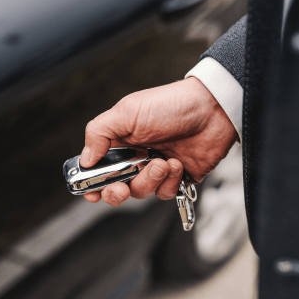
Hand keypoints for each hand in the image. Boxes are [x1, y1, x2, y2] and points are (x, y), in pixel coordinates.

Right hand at [80, 77, 237, 205]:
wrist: (213, 109)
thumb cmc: (171, 105)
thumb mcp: (127, 111)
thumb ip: (99, 133)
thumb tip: (85, 159)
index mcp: (120, 141)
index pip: (98, 168)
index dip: (92, 183)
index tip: (91, 192)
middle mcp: (136, 156)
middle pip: (116, 187)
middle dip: (116, 192)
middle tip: (121, 187)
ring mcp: (157, 168)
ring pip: (141, 192)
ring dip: (149, 181)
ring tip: (162, 162)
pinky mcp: (178, 178)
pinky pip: (165, 193)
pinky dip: (169, 182)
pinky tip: (177, 164)